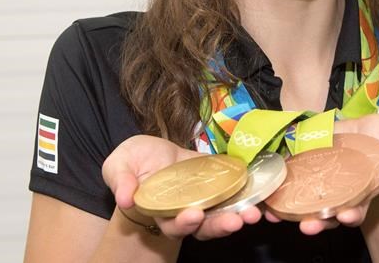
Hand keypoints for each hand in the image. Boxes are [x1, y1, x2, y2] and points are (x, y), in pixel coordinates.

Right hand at [102, 134, 261, 239]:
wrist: (149, 153)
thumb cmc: (131, 163)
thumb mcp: (118, 166)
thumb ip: (121, 182)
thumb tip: (125, 197)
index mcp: (161, 212)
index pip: (174, 225)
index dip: (184, 223)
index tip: (194, 214)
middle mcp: (185, 210)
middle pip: (204, 226)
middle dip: (221, 225)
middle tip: (237, 220)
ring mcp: (204, 196)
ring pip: (222, 212)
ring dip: (239, 213)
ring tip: (254, 212)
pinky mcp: (217, 179)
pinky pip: (233, 189)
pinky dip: (246, 192)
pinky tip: (260, 189)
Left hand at [271, 114, 378, 234]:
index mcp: (366, 192)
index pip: (356, 210)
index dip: (350, 216)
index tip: (345, 217)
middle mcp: (344, 187)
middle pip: (328, 209)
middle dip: (317, 219)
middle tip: (308, 226)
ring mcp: (329, 170)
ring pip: (309, 191)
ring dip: (293, 203)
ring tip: (278, 212)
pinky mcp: (319, 150)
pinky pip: (301, 161)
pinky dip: (287, 167)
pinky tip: (275, 172)